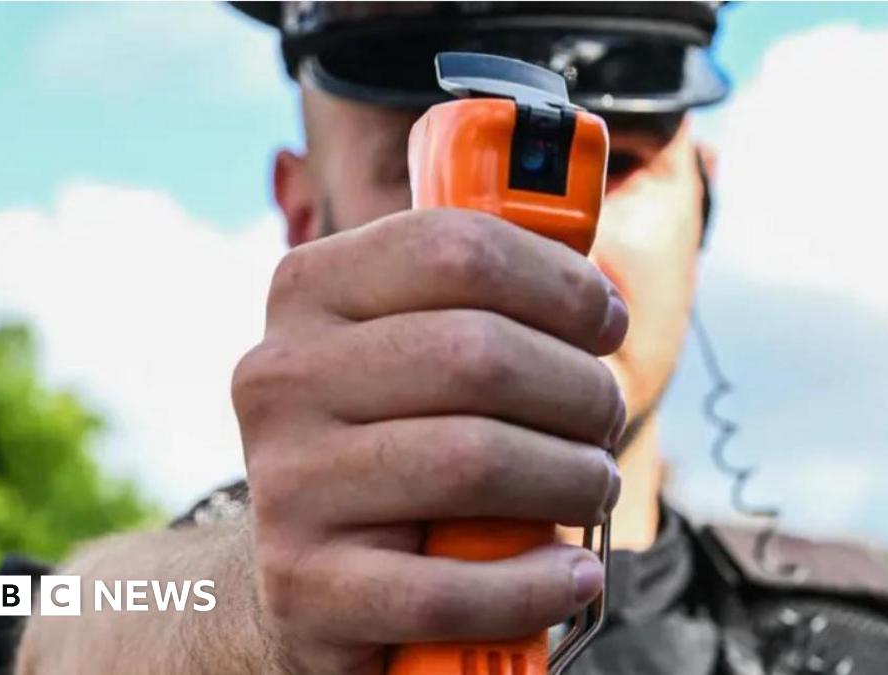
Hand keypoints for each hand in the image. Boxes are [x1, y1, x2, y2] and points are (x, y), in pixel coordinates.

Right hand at [232, 208, 627, 673]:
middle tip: (604, 418)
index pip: (455, 249)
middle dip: (580, 389)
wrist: (311, 570)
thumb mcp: (414, 350)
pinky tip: (570, 574)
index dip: (560, 283)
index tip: (606, 324)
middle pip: (480, 354)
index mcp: (310, 289)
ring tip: (592, 487)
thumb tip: (595, 292)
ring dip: (573, 479)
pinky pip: (450, 588)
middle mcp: (281, 376)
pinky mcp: (304, 587)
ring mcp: (285, 484)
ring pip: (475, 462)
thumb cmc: (399, 441)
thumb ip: (482, 300)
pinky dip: (536, 586)